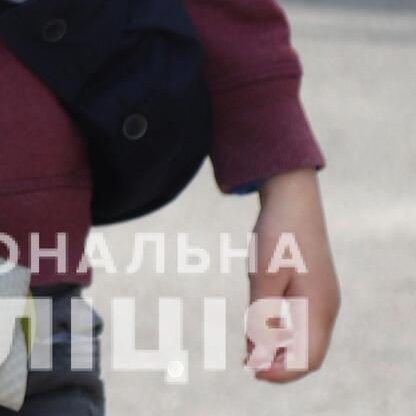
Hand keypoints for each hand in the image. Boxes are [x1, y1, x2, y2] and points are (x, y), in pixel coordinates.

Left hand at [247, 169, 338, 380]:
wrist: (292, 200)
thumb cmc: (277, 236)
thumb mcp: (263, 276)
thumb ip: (261, 316)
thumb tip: (257, 353)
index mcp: (318, 309)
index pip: (306, 359)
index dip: (281, 373)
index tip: (252, 371)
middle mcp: (325, 309)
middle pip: (308, 354)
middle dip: (279, 365)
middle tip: (246, 364)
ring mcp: (322, 300)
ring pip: (305, 340)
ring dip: (279, 351)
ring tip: (249, 352)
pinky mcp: (314, 291)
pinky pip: (301, 324)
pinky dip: (283, 334)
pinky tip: (258, 329)